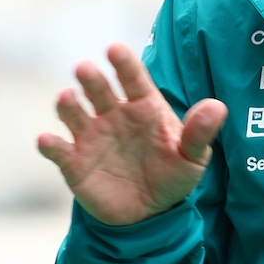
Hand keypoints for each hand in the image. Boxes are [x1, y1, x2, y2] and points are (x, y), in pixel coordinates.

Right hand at [37, 43, 228, 226]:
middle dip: (90, 78)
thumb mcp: (192, 158)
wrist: (149, 214)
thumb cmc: (172, 176)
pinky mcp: (74, 162)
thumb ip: (200, 132)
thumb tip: (218, 106)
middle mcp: (112, 114)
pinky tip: (46, 140)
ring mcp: (90, 136)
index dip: (124, 64)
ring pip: (73, 113)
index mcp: (142, 106)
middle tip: (85, 69)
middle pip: (98, 89)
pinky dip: (49, 145)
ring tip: (67, 98)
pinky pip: (58, 151)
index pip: (133, 79)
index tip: (114, 49)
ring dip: (67, 104)